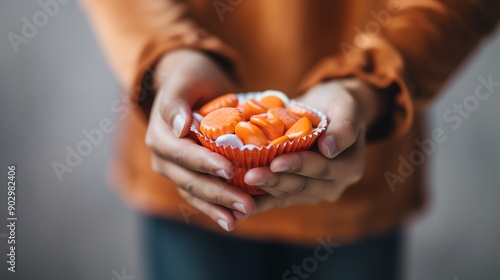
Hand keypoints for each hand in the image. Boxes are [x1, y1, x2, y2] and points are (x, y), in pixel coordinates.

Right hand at [145, 49, 254, 230]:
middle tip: (247, 204)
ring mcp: (176, 171)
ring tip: (243, 217)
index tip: (229, 170)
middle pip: (189, 180)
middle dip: (218, 193)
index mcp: (160, 135)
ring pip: (195, 193)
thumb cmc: (192, 78)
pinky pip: (200, 197)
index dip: (204, 163)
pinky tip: (234, 220)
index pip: (181, 153)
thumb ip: (176, 101)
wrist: (195, 85)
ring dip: (219, 207)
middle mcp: (164, 158)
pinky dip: (216, 209)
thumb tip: (179, 127)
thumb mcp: (185, 80)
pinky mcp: (189, 178)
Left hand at [242, 79, 384, 215]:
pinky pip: (277, 198)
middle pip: (302, 185)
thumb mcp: (347, 108)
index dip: (298, 165)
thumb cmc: (339, 104)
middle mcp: (333, 185)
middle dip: (275, 180)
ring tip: (239, 187)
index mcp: (349, 167)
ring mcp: (314, 191)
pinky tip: (238, 209)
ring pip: (287, 194)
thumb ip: (344, 128)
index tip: (276, 162)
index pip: (322, 168)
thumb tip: (329, 148)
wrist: (330, 110)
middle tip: (250, 176)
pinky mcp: (296, 193)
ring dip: (263, 191)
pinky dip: (258, 203)